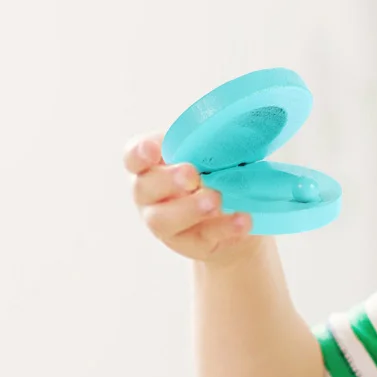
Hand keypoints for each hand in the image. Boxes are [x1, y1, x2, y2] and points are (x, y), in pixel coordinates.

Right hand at [126, 133, 255, 264]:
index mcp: (152, 165)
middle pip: (144, 188)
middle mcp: (150, 196)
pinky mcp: (190, 244)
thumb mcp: (214, 154)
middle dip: (167, 180)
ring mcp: (165, 223)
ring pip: (163, 220)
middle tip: (191, 174)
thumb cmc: (217, 173)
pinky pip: (203, 237)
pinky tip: (243, 219)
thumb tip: (228, 133)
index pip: (133, 157)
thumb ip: (211, 144)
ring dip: (190, 209)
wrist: (238, 214)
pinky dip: (224, 227)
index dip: (139, 153)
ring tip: (216, 201)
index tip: (153, 149)